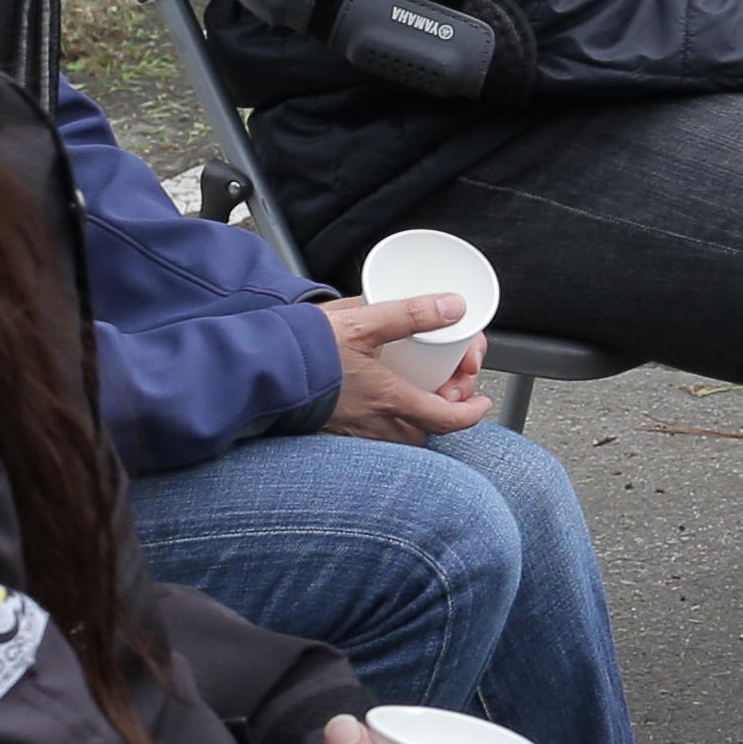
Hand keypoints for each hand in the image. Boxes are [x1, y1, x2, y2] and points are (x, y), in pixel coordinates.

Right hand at [319, 295, 488, 439]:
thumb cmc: (307, 349)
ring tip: (416, 392)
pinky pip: (370, 436)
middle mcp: (375, 423)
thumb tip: (454, 307)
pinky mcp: (332, 429)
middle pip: (425, 430)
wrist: (261, 370)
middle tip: (447, 385)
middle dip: (443, 410)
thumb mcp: (365, 320)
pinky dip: (384, 422)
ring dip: (413, 418)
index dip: (471, 412)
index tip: (480, 401)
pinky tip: (378, 401)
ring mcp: (352, 431)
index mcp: (391, 399)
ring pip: (397, 435)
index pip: (447, 418)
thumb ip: (412, 313)